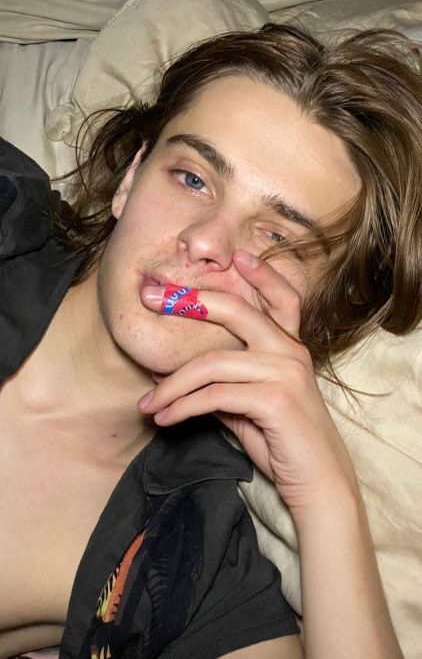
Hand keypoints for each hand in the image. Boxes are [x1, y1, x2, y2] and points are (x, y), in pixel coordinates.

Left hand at [138, 250, 357, 515]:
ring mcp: (285, 371)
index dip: (261, 273)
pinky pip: (215, 395)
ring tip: (147, 403)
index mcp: (290, 345)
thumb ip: (224, 383)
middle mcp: (291, 350)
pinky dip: (182, 406)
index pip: (282, 296)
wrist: (316, 482)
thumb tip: (175, 376)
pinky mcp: (275, 398)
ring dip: (171, 385)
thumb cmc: (282, 441)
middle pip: (237, 311)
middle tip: (150, 299)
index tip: (235, 256)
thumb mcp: (250, 404)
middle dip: (190, 301)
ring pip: (213, 362)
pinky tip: (164, 418)